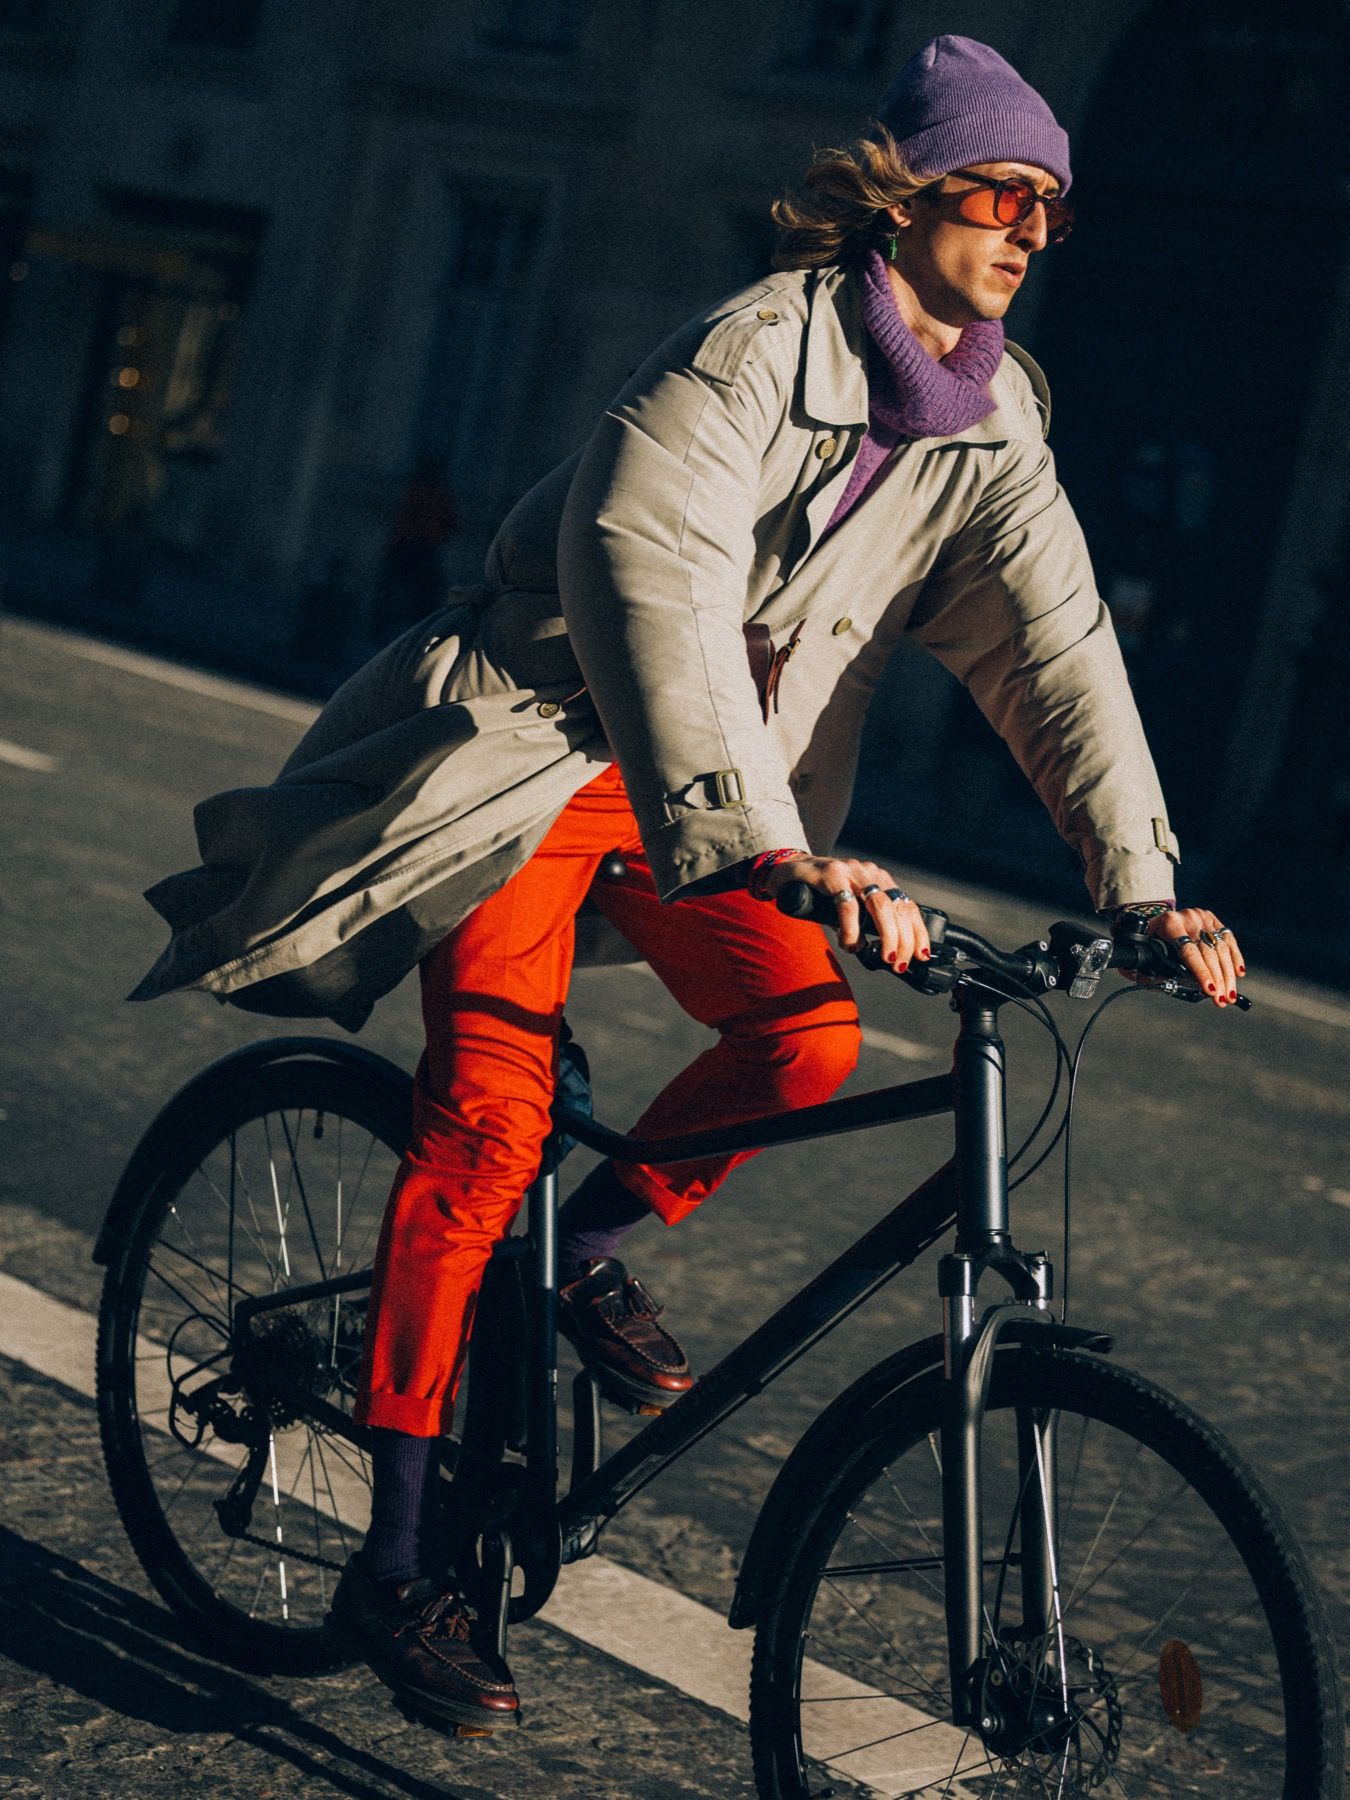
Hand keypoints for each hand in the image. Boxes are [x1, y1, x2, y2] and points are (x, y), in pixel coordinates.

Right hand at [767, 856, 930, 970]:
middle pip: (898, 908)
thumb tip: (885, 954)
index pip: (908, 906)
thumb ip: (866, 925)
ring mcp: (851, 872)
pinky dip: (852, 929)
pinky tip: (850, 943)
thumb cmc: (820, 895)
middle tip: (898, 963)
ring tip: (883, 956)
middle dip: (903, 940)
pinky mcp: (831, 875)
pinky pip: (848, 906)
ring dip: (886, 936)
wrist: (787, 871)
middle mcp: (870, 874)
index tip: (921, 954)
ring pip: (880, 906)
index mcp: (880, 881)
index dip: (918, 931)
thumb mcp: (850, 909)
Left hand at [1146, 907, 1244, 1008]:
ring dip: (1228, 974)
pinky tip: (1238, 973)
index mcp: (1170, 923)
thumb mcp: (1143, 951)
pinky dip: (1235, 957)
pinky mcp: (1212, 919)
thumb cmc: (1147, 939)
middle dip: (1218, 980)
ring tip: (1230, 995)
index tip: (1209, 990)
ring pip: (1221, 948)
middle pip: (1209, 953)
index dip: (1201, 972)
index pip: (1190, 952)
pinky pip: (1228, 939)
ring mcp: (1202, 917)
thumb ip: (1151, 970)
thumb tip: (1168, 988)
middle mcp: (1189, 918)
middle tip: (1222, 1000)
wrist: (1151, 918)